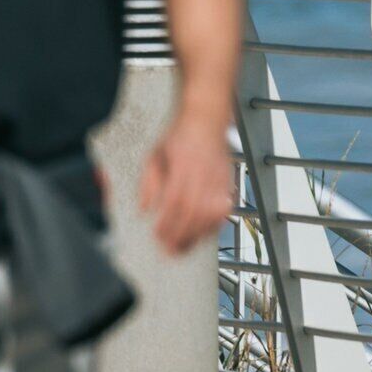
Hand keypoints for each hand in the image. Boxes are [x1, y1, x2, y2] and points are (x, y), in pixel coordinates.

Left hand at [142, 119, 237, 255]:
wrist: (205, 120)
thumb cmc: (177, 137)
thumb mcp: (154, 156)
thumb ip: (148, 183)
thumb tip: (144, 209)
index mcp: (182, 167)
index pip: (175, 201)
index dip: (167, 222)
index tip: (157, 236)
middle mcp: (203, 175)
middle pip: (193, 212)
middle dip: (181, 235)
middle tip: (169, 251)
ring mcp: (219, 181)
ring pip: (210, 215)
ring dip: (196, 235)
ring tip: (183, 248)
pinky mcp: (228, 184)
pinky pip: (224, 211)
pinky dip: (213, 226)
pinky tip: (201, 235)